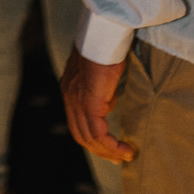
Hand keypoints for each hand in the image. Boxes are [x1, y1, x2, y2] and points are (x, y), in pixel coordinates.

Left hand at [60, 48, 133, 162]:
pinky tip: (125, 149)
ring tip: (125, 156)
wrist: (101, 35)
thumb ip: (100, 91)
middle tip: (118, 159)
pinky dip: (111, 145)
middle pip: (80, 134)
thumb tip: (107, 105)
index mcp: (69, 90)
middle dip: (99, 150)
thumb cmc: (105, 49)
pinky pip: (98, 132)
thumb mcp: (101, 75)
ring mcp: (76, 100)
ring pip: (88, 137)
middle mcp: (69, 97)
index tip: (108, 148)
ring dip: (107, 151)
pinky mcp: (88, 101)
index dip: (91, 139)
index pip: (77, 122)